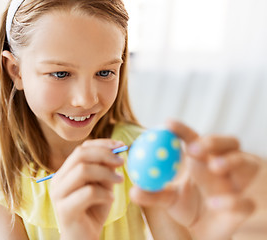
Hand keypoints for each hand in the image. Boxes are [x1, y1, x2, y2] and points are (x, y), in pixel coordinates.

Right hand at [50, 139, 124, 239]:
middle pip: (80, 155)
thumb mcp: (102, 185)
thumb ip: (105, 169)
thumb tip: (116, 152)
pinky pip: (88, 192)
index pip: (81, 149)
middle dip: (104, 155)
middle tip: (122, 162)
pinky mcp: (65, 210)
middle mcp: (58, 180)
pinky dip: (104, 193)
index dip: (102, 144)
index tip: (121, 145)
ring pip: (83, 170)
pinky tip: (110, 199)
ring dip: (106, 172)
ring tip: (120, 181)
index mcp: (65, 172)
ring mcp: (59, 194)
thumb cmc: (93, 211)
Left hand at [130, 119, 259, 239]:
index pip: (195, 139)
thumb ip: (151, 193)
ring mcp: (236, 185)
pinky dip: (233, 201)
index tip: (167, 123)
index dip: (183, 130)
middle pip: (230, 143)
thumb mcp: (166, 199)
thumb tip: (133, 190)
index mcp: (202, 161)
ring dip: (232, 161)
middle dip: (214, 141)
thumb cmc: (186, 208)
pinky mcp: (243, 206)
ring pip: (248, 163)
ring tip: (214, 167)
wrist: (202, 233)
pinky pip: (245, 201)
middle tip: (194, 148)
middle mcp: (222, 167)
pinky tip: (215, 203)